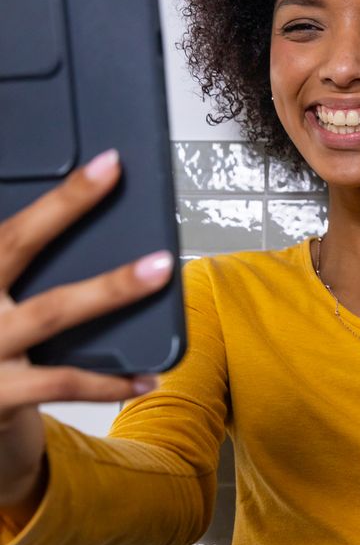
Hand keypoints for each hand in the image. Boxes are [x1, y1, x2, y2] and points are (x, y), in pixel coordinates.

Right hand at [0, 150, 173, 507]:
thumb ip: (15, 268)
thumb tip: (69, 229)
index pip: (6, 228)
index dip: (56, 194)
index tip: (103, 161)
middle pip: (14, 244)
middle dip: (65, 205)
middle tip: (113, 172)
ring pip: (51, 310)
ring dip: (111, 288)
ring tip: (159, 270)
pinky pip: (63, 383)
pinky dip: (108, 382)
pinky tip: (145, 377)